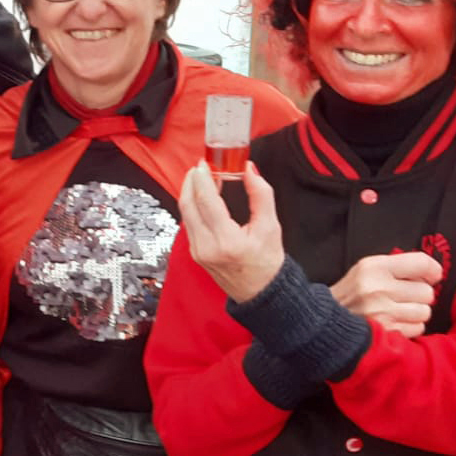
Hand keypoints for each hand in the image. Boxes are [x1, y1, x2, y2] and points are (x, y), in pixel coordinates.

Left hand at [177, 162, 284, 304]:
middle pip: (188, 206)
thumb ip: (261, 195)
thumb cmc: (267, 262)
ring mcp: (198, 251)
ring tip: (201, 179)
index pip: (206, 202)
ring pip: (185, 214)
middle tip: (199, 167)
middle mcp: (207, 247)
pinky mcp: (195, 253)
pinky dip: (193, 206)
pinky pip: (189, 224)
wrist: (260, 291)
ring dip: (190, 193)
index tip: (203, 164)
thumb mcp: (271, 226)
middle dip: (190, 182)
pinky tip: (203, 197)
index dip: (202, 179)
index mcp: (226, 241)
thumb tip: (249, 169)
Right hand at [331, 252, 441, 339]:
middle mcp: (378, 288)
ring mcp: (382, 313)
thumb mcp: (366, 270)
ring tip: (399, 311)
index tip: (432, 276)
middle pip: (426, 291)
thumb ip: (397, 267)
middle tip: (404, 297)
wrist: (325, 322)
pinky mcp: (386, 333)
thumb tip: (432, 272)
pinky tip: (396, 323)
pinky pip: (418, 328)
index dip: (432, 270)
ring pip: (424, 312)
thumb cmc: (350, 294)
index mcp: (374, 268)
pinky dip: (410, 327)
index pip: (420, 263)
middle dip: (419, 296)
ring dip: (416, 313)